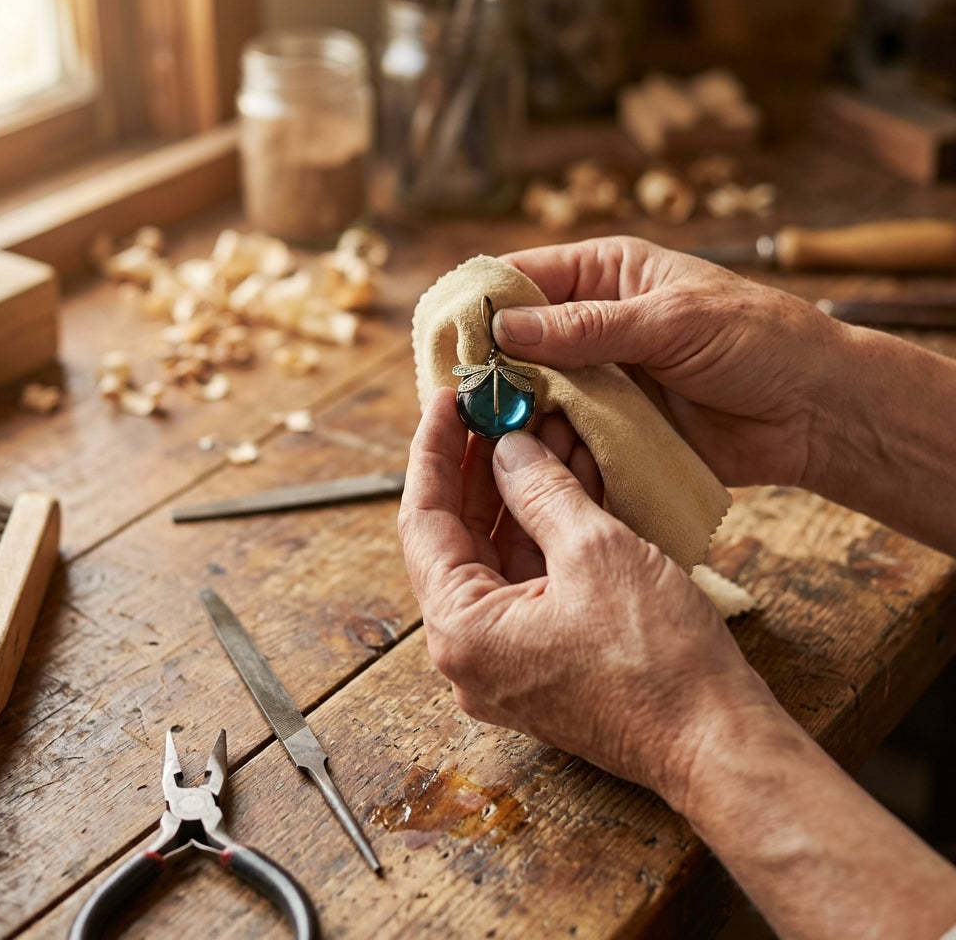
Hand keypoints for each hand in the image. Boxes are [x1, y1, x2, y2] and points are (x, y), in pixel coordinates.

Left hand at [398, 388, 774, 803]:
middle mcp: (471, 650)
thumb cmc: (658, 662)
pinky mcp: (544, 658)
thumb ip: (541, 491)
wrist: (718, 742)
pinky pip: (531, 577)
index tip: (446, 400)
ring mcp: (507, 658)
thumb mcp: (595, 552)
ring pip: (499, 553)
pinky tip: (568, 477)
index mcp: (462, 629)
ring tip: (542, 428)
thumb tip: (508, 448)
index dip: (434, 452)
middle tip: (495, 409)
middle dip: (482, 466)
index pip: (423, 519)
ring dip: (521, 492)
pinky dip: (546, 529)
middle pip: (459, 535)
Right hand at [492, 236, 839, 488]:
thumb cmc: (759, 340)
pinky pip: (569, 435)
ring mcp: (604, 379)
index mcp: (606, 275)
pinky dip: (554, 448)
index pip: (524, 278)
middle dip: (496, 370)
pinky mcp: (616, 427)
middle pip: (521, 343)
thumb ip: (588, 327)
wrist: (817, 411)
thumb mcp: (672, 320)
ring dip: (524, 416)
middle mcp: (594, 325)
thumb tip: (506, 328)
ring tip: (509, 436)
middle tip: (466, 400)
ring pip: (538, 395)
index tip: (447, 337)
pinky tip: (545, 462)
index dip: (483, 304)